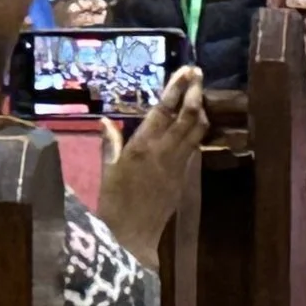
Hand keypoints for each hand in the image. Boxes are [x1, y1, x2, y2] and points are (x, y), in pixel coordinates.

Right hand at [97, 67, 206, 267]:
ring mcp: (178, 163)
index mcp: (141, 147)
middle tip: (197, 73)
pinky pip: (195, 147)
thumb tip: (105, 121)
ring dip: (200, 108)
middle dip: (194, 91)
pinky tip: (196, 121)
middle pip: (188, 115)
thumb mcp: (106, 170)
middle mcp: (164, 151)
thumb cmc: (113, 202)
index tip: (184, 71)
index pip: (163, 110)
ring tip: (198, 92)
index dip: (175, 88)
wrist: (131, 235)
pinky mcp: (186, 176)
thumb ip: (110, 143)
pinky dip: (198, 130)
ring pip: (197, 130)